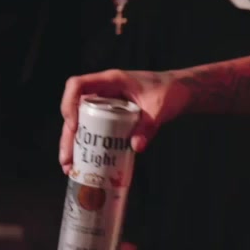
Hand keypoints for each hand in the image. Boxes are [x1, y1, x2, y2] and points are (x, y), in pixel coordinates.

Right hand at [59, 69, 187, 172]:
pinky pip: (95, 130)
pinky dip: (89, 146)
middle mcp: (103, 92)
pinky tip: (87, 164)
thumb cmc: (171, 91)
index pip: (77, 85)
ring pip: (81, 123)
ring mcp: (106, 105)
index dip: (69, 104)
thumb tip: (136, 147)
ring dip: (74, 144)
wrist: (182, 91)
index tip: (75, 127)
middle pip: (74, 111)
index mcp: (110, 81)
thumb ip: (149, 125)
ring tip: (70, 168)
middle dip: (68, 136)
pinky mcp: (112, 117)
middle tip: (67, 160)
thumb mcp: (160, 107)